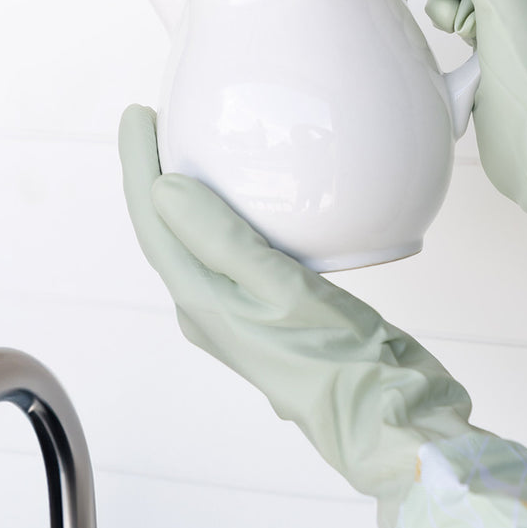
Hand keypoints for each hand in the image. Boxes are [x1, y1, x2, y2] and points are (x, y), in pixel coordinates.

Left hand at [118, 104, 473, 498]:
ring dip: (192, 197)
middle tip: (160, 124)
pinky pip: (238, 255)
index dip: (139, 166)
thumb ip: (222, 241)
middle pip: (169, 234)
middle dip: (155, 178)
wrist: (388, 413)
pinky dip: (233, 219)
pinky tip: (258, 202)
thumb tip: (163, 188)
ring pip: (202, 245)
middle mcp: (215, 311)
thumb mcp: (282, 293)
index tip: (138, 114)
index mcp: (204, 306)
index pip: (155, 225)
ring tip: (198, 151)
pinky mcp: (280, 313)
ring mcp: (246, 315)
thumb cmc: (339, 363)